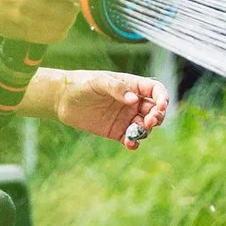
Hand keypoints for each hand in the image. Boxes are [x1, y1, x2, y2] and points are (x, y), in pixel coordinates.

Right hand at [0, 0, 77, 43]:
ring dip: (68, 20)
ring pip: (61, 26)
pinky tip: (57, 24)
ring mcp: (23, 19)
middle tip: (73, 3)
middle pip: (65, 10)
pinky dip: (59, 32)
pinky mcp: (21, 33)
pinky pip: (51, 37)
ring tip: (65, 13)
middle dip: (74, 7)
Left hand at [49, 71, 168, 146]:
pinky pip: (131, 139)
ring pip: (145, 126)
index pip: (156, 91)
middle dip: (157, 117)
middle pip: (155, 110)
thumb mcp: (98, 82)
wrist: (63, 99)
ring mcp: (126, 118)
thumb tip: (133, 100)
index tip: (160, 106)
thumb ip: (117, 88)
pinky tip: (130, 144)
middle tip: (149, 122)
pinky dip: (134, 143)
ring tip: (134, 132)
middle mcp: (132, 102)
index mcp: (132, 86)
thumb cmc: (81, 84)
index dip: (163, 98)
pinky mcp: (117, 131)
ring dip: (145, 131)